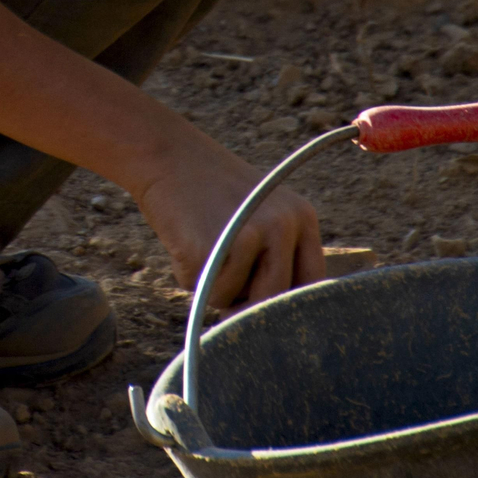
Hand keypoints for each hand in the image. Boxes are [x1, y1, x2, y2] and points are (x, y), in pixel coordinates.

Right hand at [129, 139, 324, 313]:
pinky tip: (183, 242)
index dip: (287, 307)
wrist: (166, 156)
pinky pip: (205, 291)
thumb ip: (276, 255)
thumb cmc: (211, 192)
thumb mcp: (260, 212)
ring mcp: (248, 235)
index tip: (264, 315)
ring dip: (214, 289)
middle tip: (223, 293)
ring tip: (201, 246)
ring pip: (236, 301)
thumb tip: (276, 321)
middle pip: (274, 300)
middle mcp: (283, 225)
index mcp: (302, 216)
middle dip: (247, 308)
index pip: (311, 284)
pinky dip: (188, 277)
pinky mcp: (212, 249)